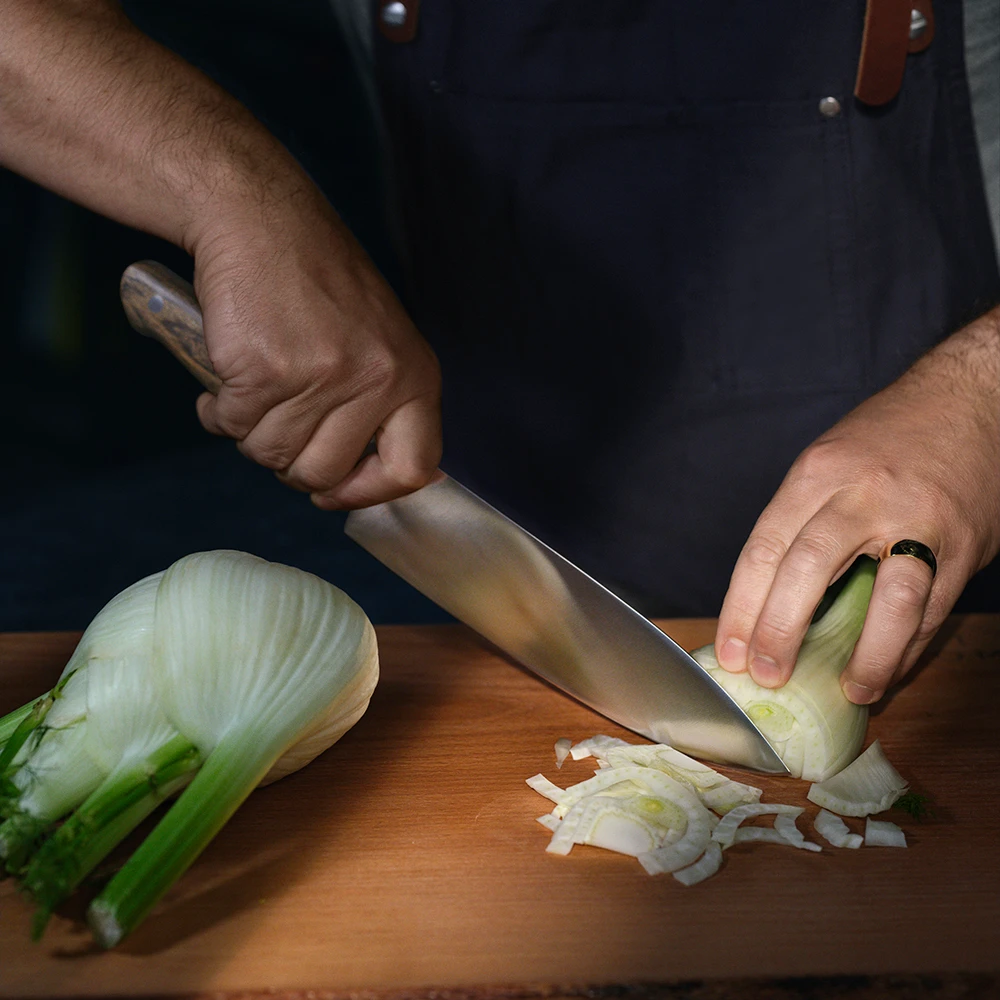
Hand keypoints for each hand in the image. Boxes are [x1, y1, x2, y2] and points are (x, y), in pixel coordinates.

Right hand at [191, 191, 441, 509]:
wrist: (260, 218)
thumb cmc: (314, 279)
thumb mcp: (377, 339)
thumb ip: (380, 404)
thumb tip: (364, 481)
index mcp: (414, 375)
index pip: (413, 468)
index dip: (369, 492)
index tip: (335, 492)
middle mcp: (377, 379)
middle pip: (325, 473)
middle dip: (290, 463)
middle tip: (277, 426)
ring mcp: (322, 377)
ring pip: (272, 454)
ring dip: (250, 433)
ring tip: (251, 391)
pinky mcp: (265, 371)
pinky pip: (232, 426)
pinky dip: (217, 412)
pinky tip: (224, 379)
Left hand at [714, 309, 999, 703]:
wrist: (972, 399)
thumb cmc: (889, 437)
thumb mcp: (829, 461)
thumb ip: (802, 521)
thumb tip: (768, 600)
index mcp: (817, 473)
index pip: (765, 548)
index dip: (741, 607)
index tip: (730, 651)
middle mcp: (862, 493)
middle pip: (809, 568)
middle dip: (781, 630)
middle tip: (767, 674)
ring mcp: (919, 518)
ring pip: (889, 597)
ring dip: (867, 654)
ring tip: (849, 691)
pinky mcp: (964, 542)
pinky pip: (934, 607)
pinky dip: (910, 645)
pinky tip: (890, 669)